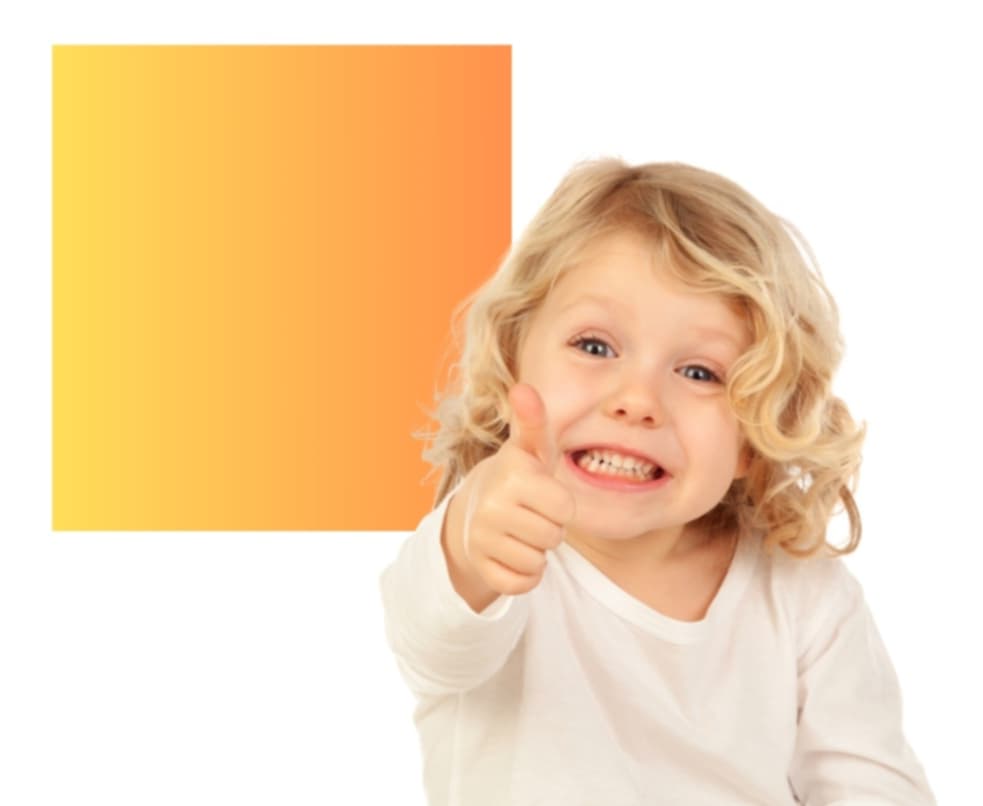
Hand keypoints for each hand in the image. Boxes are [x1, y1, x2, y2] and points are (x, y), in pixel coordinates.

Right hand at [456, 383, 576, 596]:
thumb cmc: (517, 477)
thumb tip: (524, 388)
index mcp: (512, 477)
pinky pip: (519, 584)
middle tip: (531, 514)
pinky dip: (524, 575)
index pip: (566, 508)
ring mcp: (482, 538)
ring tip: (520, 531)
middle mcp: (492, 507)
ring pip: (537, 561)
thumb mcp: (529, 449)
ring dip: (536, 551)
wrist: (474, 509)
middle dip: (550, 529)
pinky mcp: (479, 566)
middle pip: (553, 537)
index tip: (543, 495)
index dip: (561, 504)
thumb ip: (533, 420)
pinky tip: (513, 553)